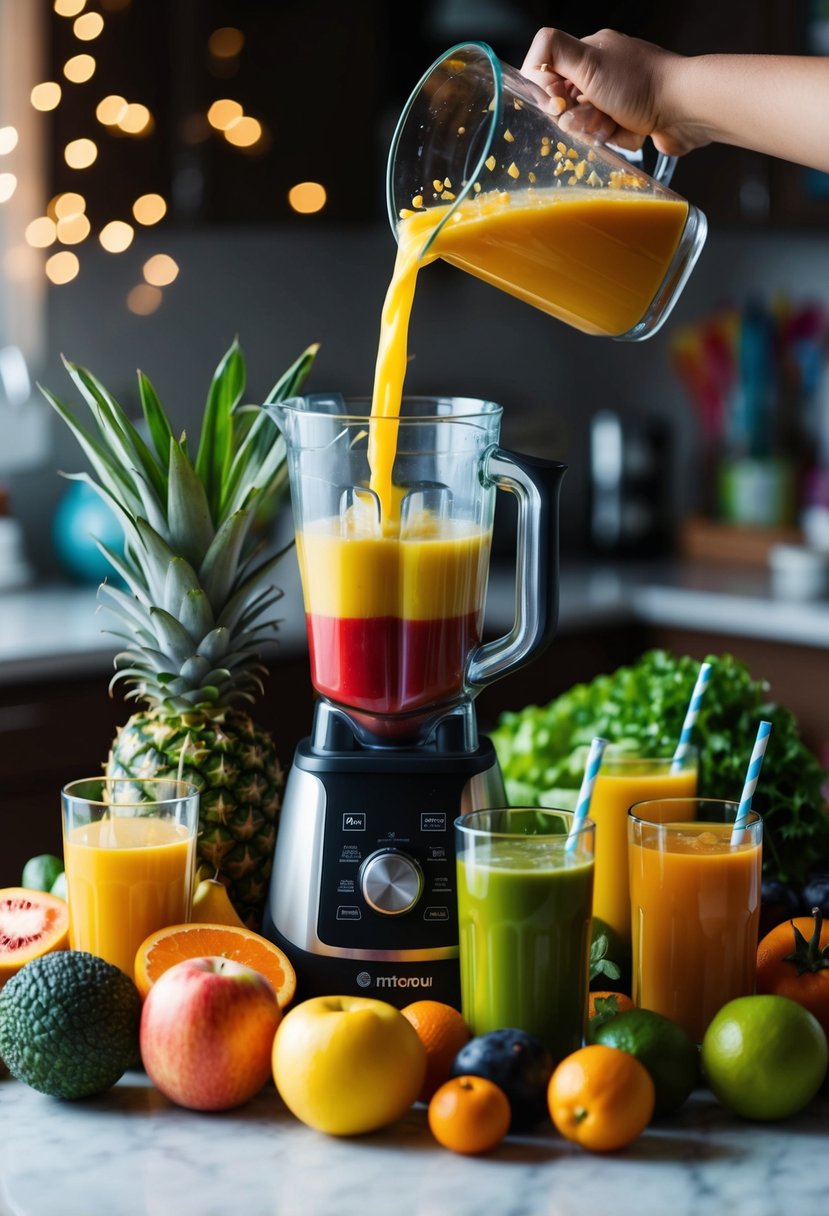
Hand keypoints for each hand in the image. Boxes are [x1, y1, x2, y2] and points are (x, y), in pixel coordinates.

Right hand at [520, 28, 705, 156]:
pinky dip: (615, 139)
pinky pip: (607, 138)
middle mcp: (603, 73)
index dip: (549, 93)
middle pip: (566, 104)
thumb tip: (532, 60)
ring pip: (585, 125)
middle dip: (576, 116)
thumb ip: (554, 50)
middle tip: (594, 114)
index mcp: (591, 53)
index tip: (558, 103)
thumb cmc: (640, 84)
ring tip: (614, 124)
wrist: (684, 108)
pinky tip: (630, 132)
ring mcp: (618, 99)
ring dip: (595, 130)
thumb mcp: (589, 62)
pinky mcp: (630, 121)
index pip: (549, 73)